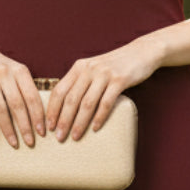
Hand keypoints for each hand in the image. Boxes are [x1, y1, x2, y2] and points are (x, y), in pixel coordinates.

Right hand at [0, 40, 48, 147]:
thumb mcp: (15, 70)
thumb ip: (25, 87)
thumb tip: (40, 115)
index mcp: (20, 71)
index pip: (32, 96)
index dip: (38, 116)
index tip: (42, 132)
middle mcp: (5, 73)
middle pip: (18, 104)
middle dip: (25, 126)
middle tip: (30, 143)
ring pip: (0, 108)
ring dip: (8, 128)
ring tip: (14, 143)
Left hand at [46, 41, 162, 141]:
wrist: (141, 52)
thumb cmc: (116, 65)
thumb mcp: (93, 69)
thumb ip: (80, 82)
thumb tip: (65, 107)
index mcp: (79, 67)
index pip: (59, 90)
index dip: (52, 110)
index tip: (48, 126)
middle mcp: (89, 69)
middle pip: (71, 99)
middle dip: (63, 120)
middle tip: (58, 137)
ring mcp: (104, 74)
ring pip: (87, 103)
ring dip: (79, 122)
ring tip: (75, 137)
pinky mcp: (120, 80)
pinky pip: (106, 102)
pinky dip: (99, 117)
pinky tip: (95, 129)